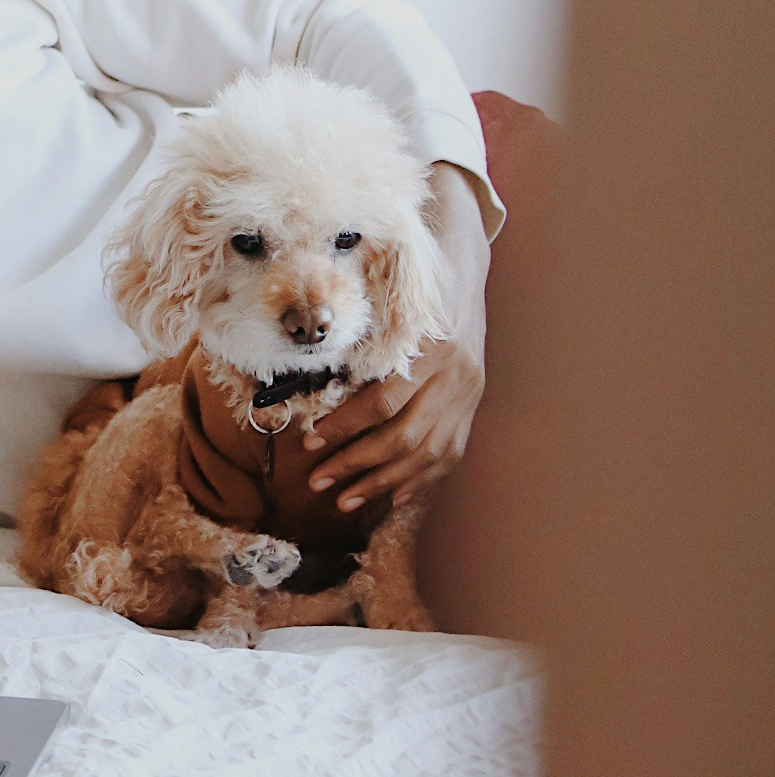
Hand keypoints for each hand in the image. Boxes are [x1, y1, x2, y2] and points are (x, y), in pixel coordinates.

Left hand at [303, 160, 490, 512]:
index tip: (311, 441)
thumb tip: (306, 367)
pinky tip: (391, 498)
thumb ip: (358, 335)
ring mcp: (466, 398)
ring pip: (426, 455)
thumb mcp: (387, 301)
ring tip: (344, 500)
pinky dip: (418, 481)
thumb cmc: (409, 290)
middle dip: (357, 463)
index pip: (383, 399)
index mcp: (429, 348)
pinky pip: (447, 456)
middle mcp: (454, 377)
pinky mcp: (470, 411)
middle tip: (317, 480)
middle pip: (403, 436)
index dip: (345, 424)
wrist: (465, 276)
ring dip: (383, 482)